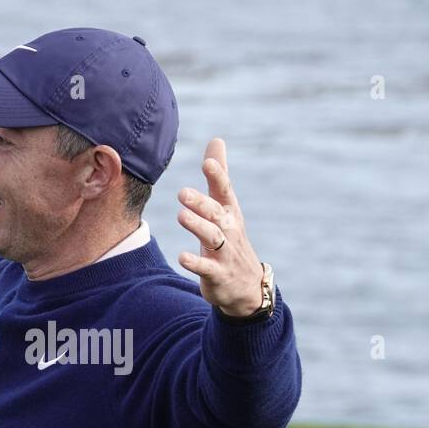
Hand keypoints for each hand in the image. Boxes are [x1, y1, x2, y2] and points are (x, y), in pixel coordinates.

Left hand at [176, 138, 264, 317]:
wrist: (247, 286)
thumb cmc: (231, 239)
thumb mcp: (227, 207)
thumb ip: (218, 177)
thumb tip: (216, 140)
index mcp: (230, 212)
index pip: (225, 191)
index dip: (218, 176)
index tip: (208, 162)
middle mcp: (229, 230)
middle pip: (216, 213)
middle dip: (202, 203)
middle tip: (183, 192)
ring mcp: (225, 254)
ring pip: (212, 238)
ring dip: (198, 226)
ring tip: (182, 216)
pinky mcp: (218, 275)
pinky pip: (206, 268)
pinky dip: (195, 263)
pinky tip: (182, 257)